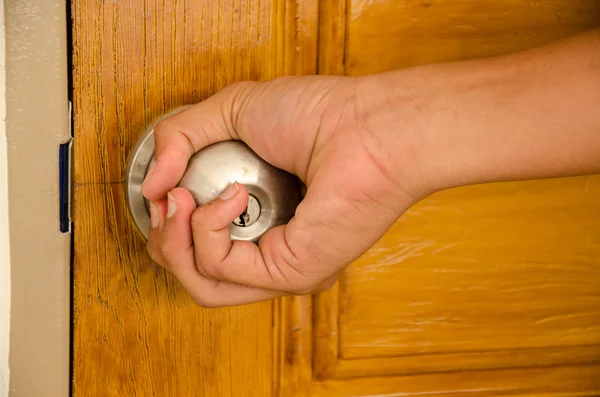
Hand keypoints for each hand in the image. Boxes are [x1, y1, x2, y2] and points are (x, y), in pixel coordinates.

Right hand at [141, 75, 426, 306]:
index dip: (167, 222)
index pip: (198, 247)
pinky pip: (219, 268)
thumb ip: (179, 137)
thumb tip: (150, 186)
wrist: (368, 124)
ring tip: (182, 199)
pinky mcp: (290, 274)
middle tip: (169, 197)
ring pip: (201, 284)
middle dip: (163, 237)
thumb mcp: (231, 111)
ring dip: (173, 240)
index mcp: (261, 220)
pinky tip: (230, 195)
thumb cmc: (320, 114)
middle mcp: (271, 249)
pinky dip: (207, 228)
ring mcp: (282, 266)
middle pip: (192, 273)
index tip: (164, 186)